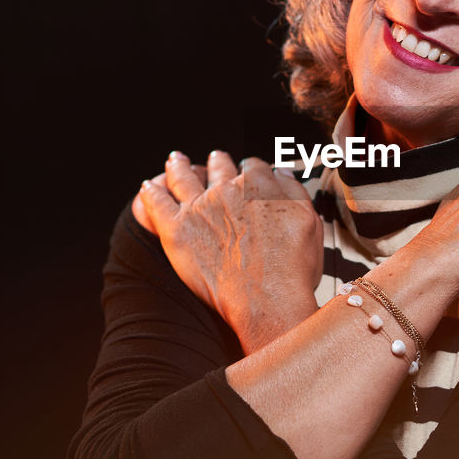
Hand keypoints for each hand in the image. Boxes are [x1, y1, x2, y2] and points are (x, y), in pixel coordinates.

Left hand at [136, 150, 323, 353]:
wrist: (267, 300)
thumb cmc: (292, 269)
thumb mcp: (310, 223)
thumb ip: (295, 193)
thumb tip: (282, 176)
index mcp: (260, 185)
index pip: (253, 167)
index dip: (252, 170)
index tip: (250, 173)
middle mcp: (227, 190)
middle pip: (219, 168)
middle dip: (217, 162)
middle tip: (215, 159)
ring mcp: (199, 208)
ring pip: (183, 177)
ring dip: (178, 166)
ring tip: (176, 161)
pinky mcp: (176, 230)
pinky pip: (156, 203)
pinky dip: (151, 192)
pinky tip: (148, 188)